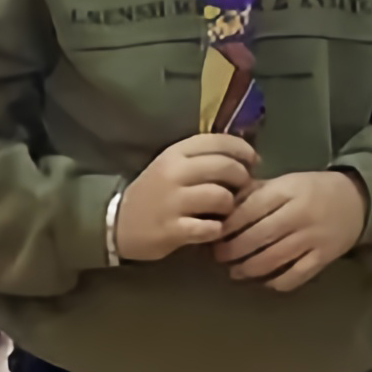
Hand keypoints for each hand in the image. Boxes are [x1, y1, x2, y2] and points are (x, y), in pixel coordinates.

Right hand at [112, 131, 257, 265]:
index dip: (242, 149)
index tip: (253, 161)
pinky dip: (217, 230)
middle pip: (225, 167)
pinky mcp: (172, 230)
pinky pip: (210, 228)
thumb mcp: (172, 166)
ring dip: (230, 206)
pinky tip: (212, 229)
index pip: (218, 141)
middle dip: (242, 178)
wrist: (118, 224)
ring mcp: (172, 202)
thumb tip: (247, 157)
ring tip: (224, 211)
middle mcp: (173, 173)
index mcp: (174, 153)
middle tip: (242, 188)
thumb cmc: (155, 193)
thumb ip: (203, 158)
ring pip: (221, 197)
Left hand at [213, 165, 368, 290]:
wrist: (356, 200)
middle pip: (259, 237)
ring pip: (273, 259)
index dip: (228, 226)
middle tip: (219, 256)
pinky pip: (295, 276)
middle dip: (233, 250)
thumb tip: (220, 209)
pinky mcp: (324, 257)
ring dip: (249, 268)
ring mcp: (313, 238)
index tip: (214, 234)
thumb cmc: (312, 190)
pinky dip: (276, 282)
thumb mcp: (285, 182)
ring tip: (235, 271)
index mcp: (288, 190)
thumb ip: (255, 193)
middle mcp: (300, 214)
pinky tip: (264, 281)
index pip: (250, 210)